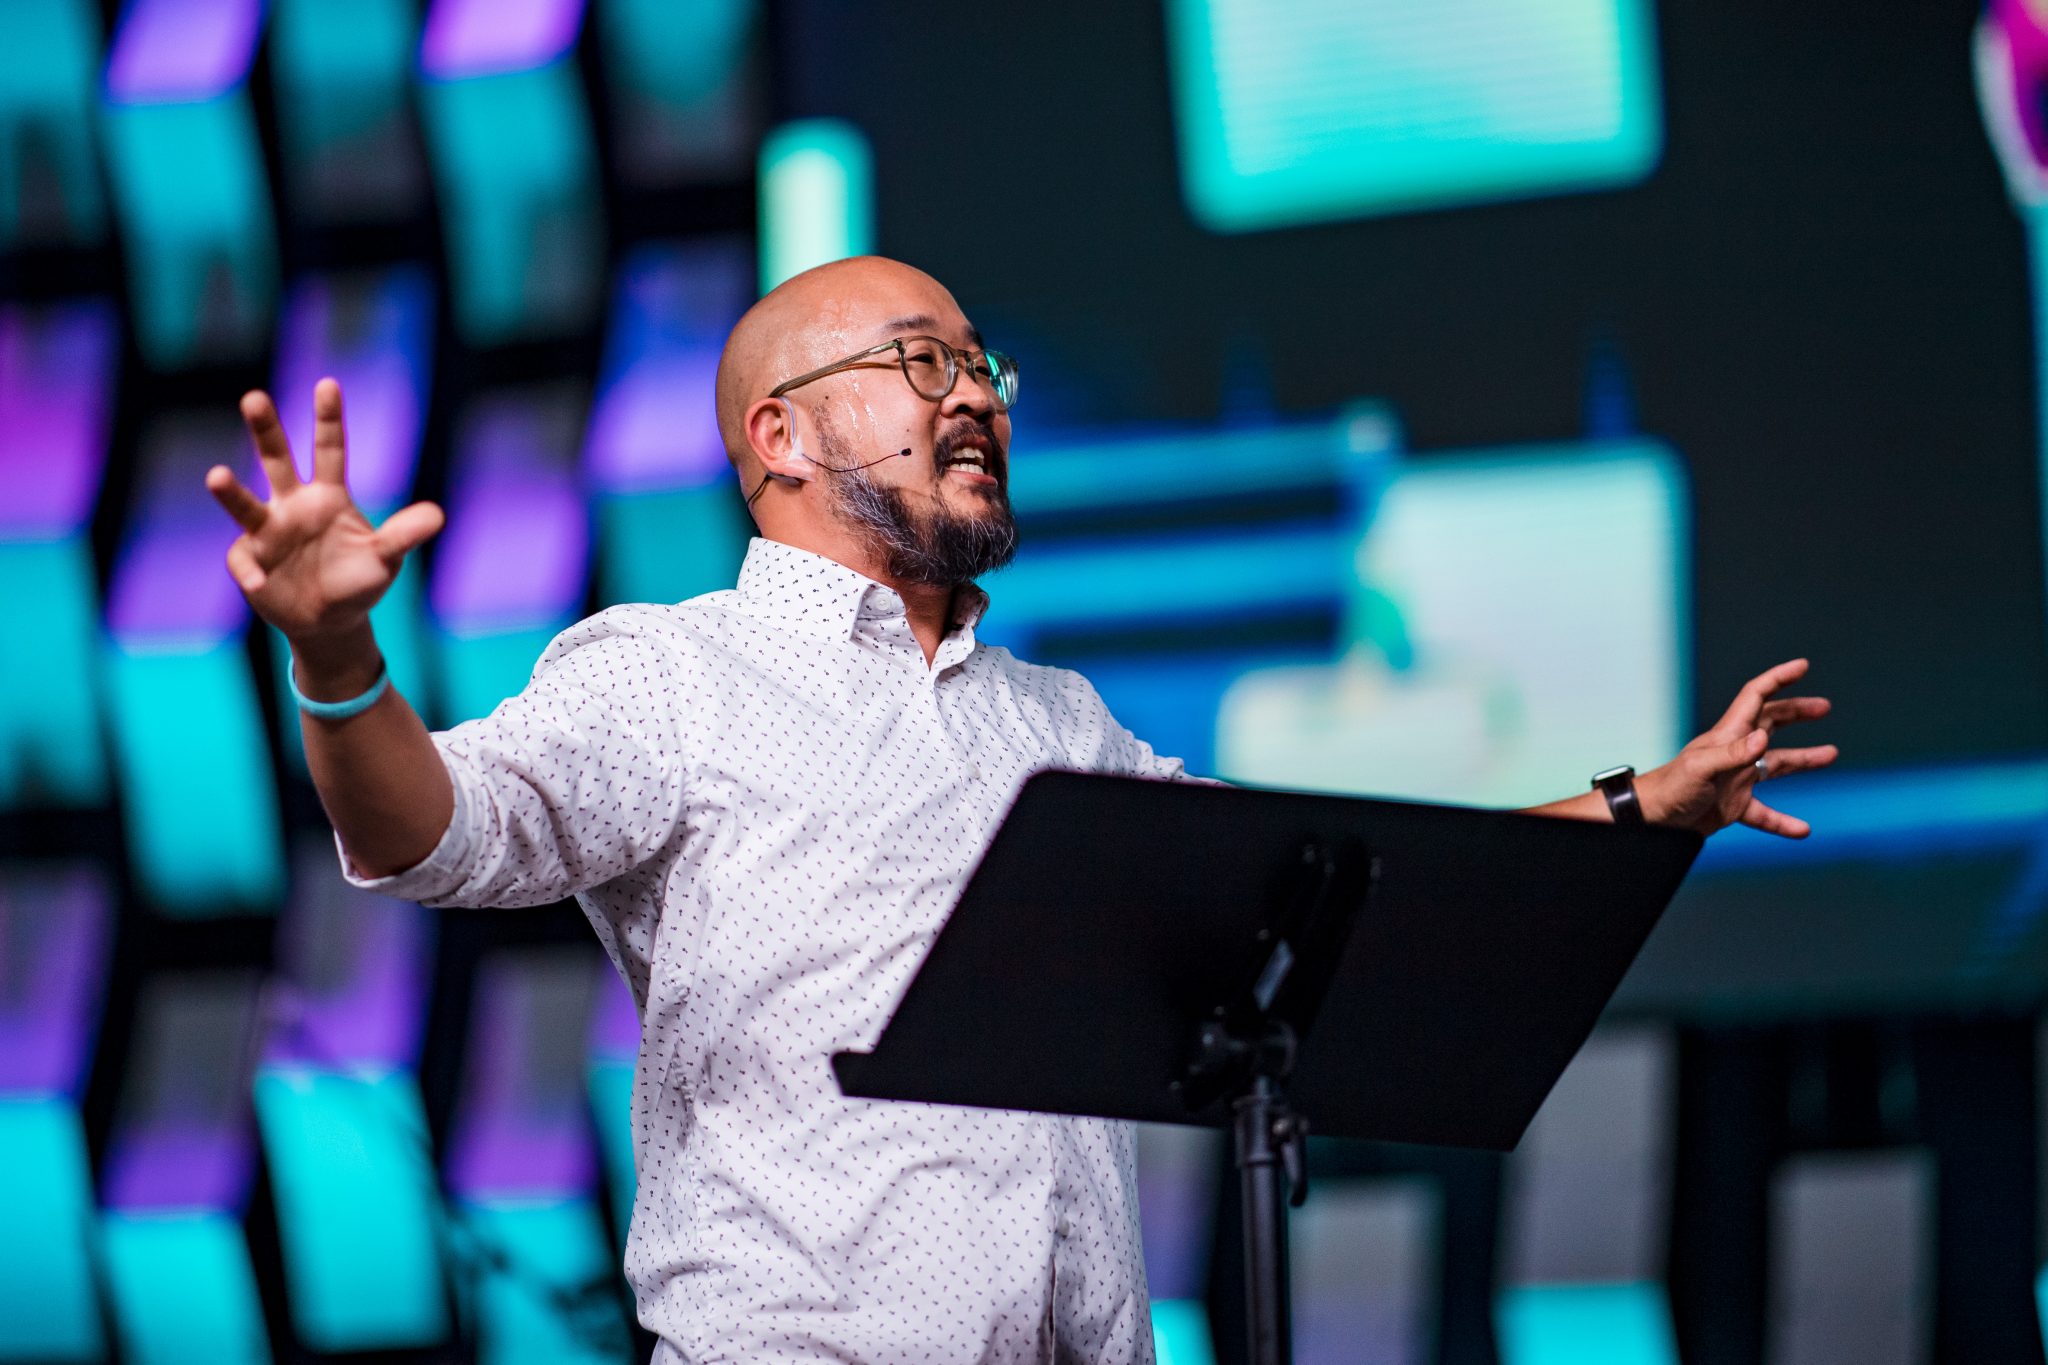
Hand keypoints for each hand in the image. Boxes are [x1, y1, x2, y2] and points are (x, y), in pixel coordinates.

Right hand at [207, 378, 442, 655]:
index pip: (330, 450)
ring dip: (231, 491)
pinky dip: (250, 571)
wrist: (329, 622)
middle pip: (276, 460)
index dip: (328, 419)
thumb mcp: (386, 559)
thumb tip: (438, 515)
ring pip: (245, 505)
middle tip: (254, 397)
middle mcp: (293, 505)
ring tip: (216, 475)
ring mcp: (268, 531)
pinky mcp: (251, 560)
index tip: (328, 384)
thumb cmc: (359, 581)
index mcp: (329, 496)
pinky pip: (244, 561)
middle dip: (266, 430)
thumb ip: (404, 536)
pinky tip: (259, 582)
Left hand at [1638, 658, 1836, 837]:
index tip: (1803, 666)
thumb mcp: (1702, 768)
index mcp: (1728, 735)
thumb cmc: (1671, 788)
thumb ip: (1733, 753)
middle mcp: (1735, 752)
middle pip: (1771, 723)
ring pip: (1777, 764)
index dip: (1778, 679)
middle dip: (1796, 713)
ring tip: (1830, 754)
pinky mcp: (1735, 805)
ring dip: (1804, 759)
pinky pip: (1766, 813)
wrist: (1653, 820)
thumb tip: (1765, 737)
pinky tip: (1802, 830)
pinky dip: (1784, 821)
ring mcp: (1737, 778)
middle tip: (1823, 707)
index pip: (1755, 696)